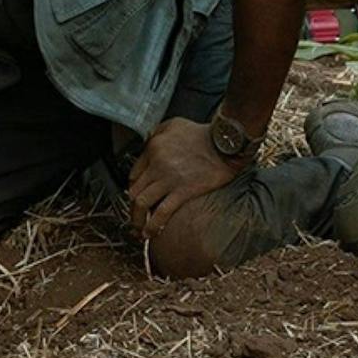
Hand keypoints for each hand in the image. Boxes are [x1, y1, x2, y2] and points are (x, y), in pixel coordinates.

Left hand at [128, 118, 239, 238]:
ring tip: (139, 230)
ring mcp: (168, 179)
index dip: (134, 188)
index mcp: (153, 148)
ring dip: (137, 219)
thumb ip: (158, 133)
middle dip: (132, 206)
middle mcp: (156, 164)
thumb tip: (150, 143)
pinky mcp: (183, 191)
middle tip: (135, 216)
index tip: (137, 196)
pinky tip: (152, 233)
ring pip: (142, 203)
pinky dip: (154, 225)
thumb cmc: (204, 134)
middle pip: (134, 190)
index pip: (134, 173)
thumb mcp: (174, 124)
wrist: (226, 143)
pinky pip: (162, 212)